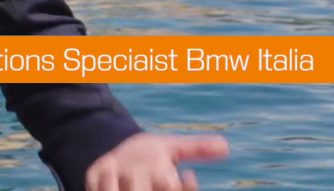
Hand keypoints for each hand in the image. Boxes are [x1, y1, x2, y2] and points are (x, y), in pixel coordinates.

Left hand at [85, 133, 228, 190]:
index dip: (185, 190)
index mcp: (167, 189)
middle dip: (159, 188)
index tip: (188, 175)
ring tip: (129, 170)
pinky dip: (107, 182)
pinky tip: (111, 166)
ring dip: (131, 186)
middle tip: (160, 175)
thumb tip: (226, 146)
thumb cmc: (148, 157)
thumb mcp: (172, 149)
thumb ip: (196, 149)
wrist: (115, 160)